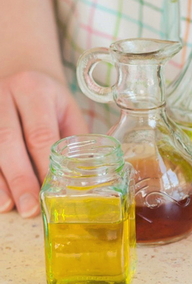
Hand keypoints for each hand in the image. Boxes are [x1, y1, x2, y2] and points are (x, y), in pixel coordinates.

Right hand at [0, 70, 87, 216]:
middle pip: (8, 141)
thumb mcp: (68, 112)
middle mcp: (4, 95)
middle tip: (30, 207)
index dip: (44, 164)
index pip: (39, 132)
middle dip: (20, 178)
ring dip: (0, 181)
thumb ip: (75, 141)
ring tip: (9, 207)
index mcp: (35, 90)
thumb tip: (90, 178)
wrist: (21, 75)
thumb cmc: (51, 102)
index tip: (52, 189)